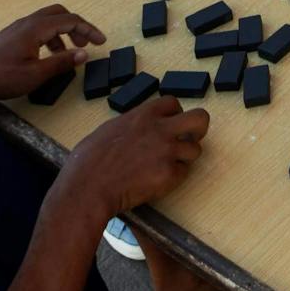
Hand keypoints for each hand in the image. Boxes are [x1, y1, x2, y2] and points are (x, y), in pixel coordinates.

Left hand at [0, 5, 105, 110]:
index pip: (70, 20)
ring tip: (66, 54)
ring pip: (47, 21)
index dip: (89, 30)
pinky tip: (47, 56)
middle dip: (76, 26)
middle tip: (85, 44)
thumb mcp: (36, 75)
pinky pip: (36, 28)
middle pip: (59, 13)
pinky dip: (49, 37)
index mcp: (35, 28)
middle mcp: (26, 23)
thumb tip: (83, 54)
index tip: (101, 42)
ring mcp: (16, 28)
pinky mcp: (10, 36)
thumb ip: (61, 62)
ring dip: (62, 33)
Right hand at [59, 96, 210, 222]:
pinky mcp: (170, 174)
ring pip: (195, 150)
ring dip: (183, 158)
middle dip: (198, 129)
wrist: (88, 187)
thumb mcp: (110, 129)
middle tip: (189, 139)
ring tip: (163, 167)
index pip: (173, 103)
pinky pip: (183, 173)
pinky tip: (155, 181)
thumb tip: (140, 129)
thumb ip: (133, 125)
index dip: (174, 115)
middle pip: (200, 118)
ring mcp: (168, 151)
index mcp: (143, 115)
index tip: (169, 125)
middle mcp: (161, 129)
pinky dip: (173, 178)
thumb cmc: (89, 161)